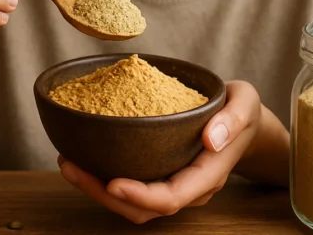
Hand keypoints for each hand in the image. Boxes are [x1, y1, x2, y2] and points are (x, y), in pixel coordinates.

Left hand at [58, 81, 262, 223]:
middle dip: (103, 195)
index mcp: (208, 174)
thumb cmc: (242, 110)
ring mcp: (174, 183)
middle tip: (71, 167)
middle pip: (144, 208)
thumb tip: (211, 138)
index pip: (171, 197)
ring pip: (132, 204)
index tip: (111, 182)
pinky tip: (82, 156)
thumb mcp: (245, 103)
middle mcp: (188, 187)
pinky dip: (103, 178)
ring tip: (68, 163)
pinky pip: (131, 187)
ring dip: (97, 189)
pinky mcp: (160, 174)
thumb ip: (233, 119)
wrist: (242, 119)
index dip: (140, 195)